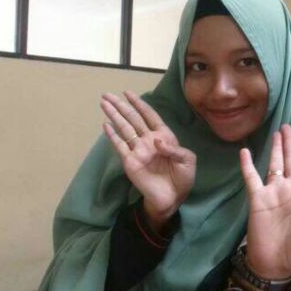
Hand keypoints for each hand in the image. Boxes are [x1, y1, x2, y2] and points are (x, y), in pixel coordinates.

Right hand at [101, 90, 195, 232]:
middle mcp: (149, 140)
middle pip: (133, 119)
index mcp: (164, 136)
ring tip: (104, 103)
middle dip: (121, 106)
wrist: (172, 198)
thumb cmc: (183, 178)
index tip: (128, 92)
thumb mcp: (187, 160)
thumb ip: (174, 149)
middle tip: (107, 94)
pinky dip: (112, 135)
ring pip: (124, 129)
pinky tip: (105, 125)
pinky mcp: (130, 162)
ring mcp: (138, 150)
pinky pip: (120, 146)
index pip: (149, 115)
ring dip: (114, 116)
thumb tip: (156, 140)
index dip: (139, 103)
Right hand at [240, 124, 290, 279]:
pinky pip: (252, 178)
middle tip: (288, 125)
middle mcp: (290, 188)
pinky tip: (245, 151)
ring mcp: (273, 192)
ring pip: (274, 165)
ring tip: (276, 131)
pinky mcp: (257, 199)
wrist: (275, 264)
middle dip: (290, 143)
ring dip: (275, 149)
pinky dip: (248, 165)